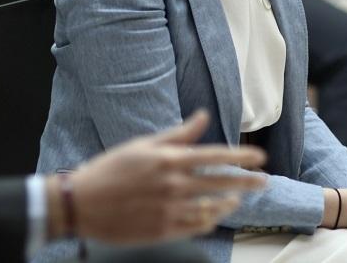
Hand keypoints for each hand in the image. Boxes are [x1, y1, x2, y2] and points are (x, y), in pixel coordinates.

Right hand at [50, 110, 267, 243]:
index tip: (260, 157)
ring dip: (228, 203)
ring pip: (211, 208)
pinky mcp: (163, 230)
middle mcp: (173, 185)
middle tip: (263, 182)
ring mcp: (170, 210)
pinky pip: (196, 227)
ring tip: (237, 200)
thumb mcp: (142, 145)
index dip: (241, 156)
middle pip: (221, 183)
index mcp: (168, 160)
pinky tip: (214, 215)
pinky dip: (209, 220)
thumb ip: (177, 134)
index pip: (215, 156)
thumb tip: (203, 117)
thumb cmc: (110, 170)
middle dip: (246, 182)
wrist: (82, 203)